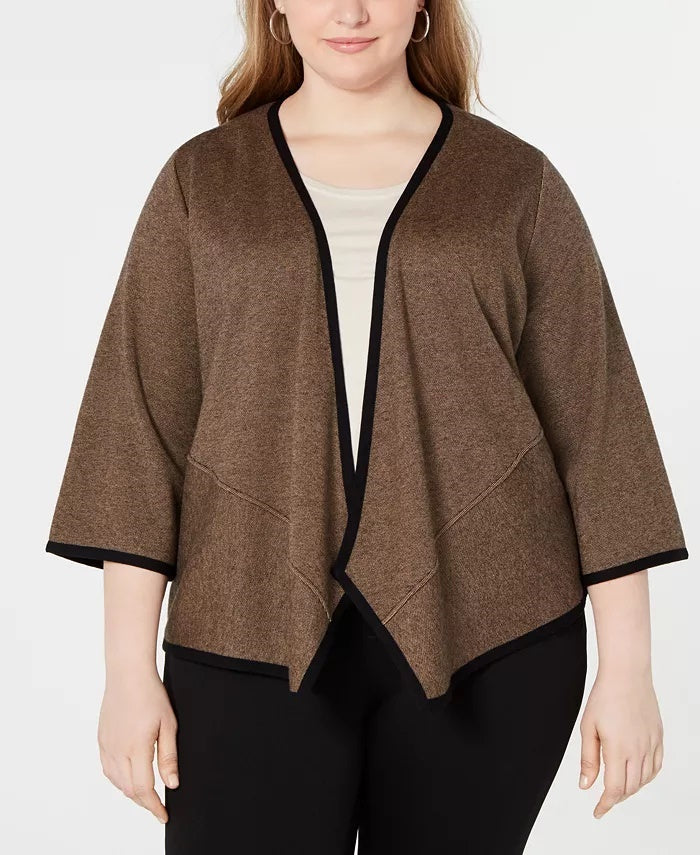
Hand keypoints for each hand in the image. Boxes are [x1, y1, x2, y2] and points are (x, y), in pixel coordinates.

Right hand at [97, 665, 178, 823]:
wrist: (128, 674)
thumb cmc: (152, 695)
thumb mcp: (168, 724)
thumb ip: (168, 757)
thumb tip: (171, 784)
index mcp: (136, 749)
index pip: (144, 789)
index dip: (154, 806)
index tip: (164, 815)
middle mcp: (118, 751)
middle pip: (129, 790)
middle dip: (145, 802)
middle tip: (158, 807)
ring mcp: (107, 746)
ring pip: (117, 782)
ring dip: (131, 793)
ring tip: (147, 795)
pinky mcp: (102, 740)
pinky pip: (108, 770)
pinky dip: (118, 780)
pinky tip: (129, 778)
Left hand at [578, 668, 662, 817]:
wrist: (627, 675)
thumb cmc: (604, 697)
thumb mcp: (588, 727)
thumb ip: (588, 759)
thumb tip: (586, 785)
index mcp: (618, 749)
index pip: (614, 789)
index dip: (605, 804)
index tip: (597, 811)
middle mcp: (638, 750)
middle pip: (629, 788)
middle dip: (616, 798)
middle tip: (604, 800)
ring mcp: (651, 744)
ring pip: (644, 780)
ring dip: (630, 789)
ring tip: (617, 787)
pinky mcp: (658, 737)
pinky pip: (656, 766)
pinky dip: (646, 777)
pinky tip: (637, 775)